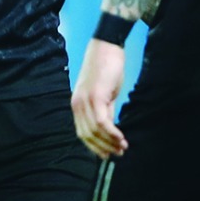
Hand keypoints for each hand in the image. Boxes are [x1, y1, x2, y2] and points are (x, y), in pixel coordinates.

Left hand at [71, 39, 128, 158]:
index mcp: (77, 104)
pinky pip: (102, 122)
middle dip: (103, 148)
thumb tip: (109, 128)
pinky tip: (121, 138)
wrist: (107, 46)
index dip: (95, 146)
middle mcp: (77, 104)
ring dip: (110, 143)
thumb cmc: (106, 68)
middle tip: (118, 153)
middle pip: (87, 136)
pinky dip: (112, 133)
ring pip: (95, 131)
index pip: (82, 133)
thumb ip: (105, 110)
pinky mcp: (96, 96)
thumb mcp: (104, 93)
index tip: (108, 154)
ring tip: (123, 147)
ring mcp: (85, 100)